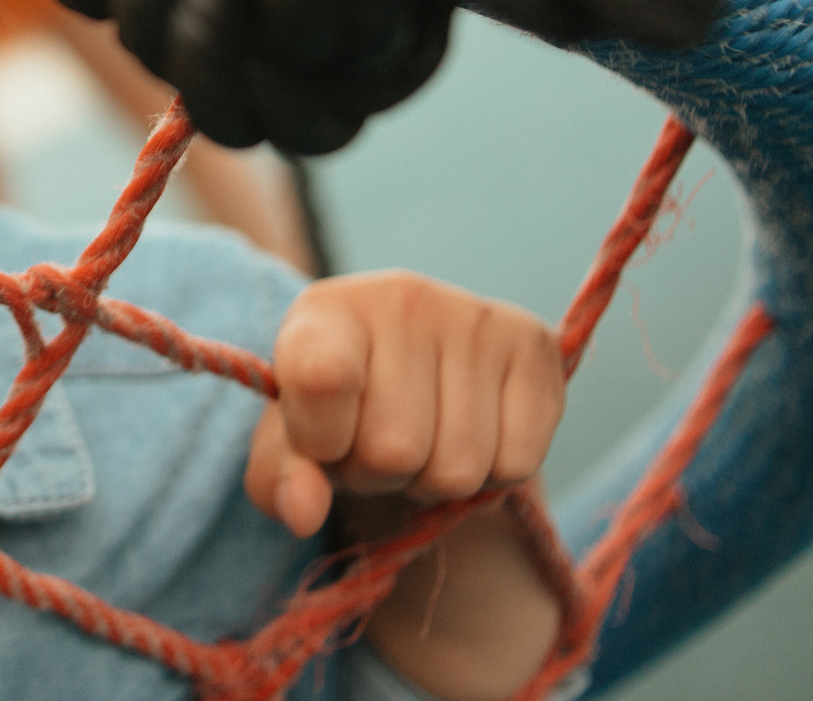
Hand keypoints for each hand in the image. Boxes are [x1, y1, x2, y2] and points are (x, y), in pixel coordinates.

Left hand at [247, 271, 562, 538]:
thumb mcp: (290, 442)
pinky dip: (493, 473)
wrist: (414, 372)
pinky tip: (473, 433)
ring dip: (436, 478)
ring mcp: (472, 315)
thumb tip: (304, 514)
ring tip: (423, 439)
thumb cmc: (338, 411)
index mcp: (324, 311)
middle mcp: (401, 298)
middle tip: (377, 444)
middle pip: (395, 451)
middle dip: (381, 472)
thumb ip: (278, 478)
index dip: (322, 440)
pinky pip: (518, 463)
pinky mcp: (533, 344)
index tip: (322, 438)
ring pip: (458, 468)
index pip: (320, 379)